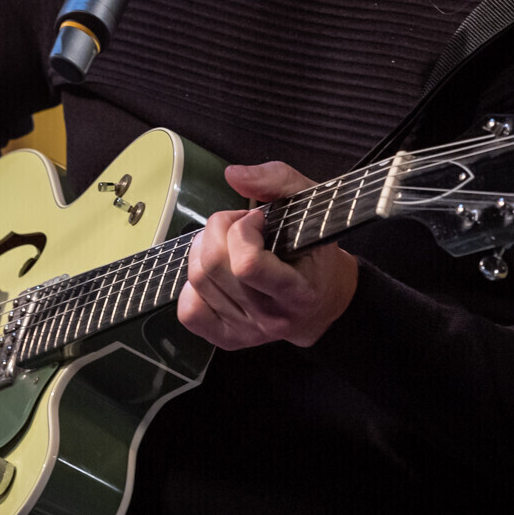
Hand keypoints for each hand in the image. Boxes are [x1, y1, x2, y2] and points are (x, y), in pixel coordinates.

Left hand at [177, 162, 358, 349]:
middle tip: (238, 226)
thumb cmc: (315, 252)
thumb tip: (233, 175)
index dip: (242, 231)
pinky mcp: (228, 339)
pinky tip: (216, 275)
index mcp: (298, 291)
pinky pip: (189, 311)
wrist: (324, 302)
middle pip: (213, 267)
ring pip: (197, 282)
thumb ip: (277, 181)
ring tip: (228, 244)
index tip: (257, 220)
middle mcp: (271, 317)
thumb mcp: (312, 207)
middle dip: (217, 230)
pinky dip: (193, 286)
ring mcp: (248, 331)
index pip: (247, 265)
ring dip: (204, 250)